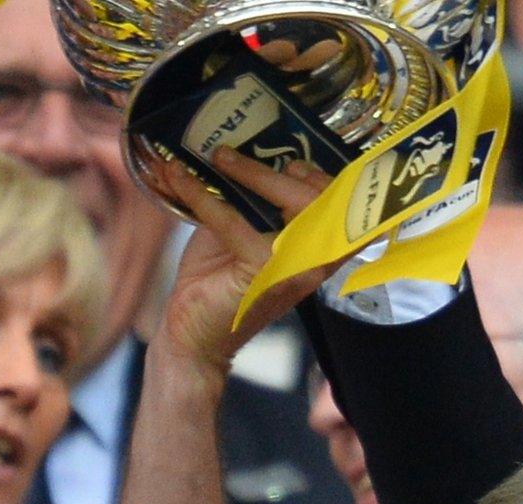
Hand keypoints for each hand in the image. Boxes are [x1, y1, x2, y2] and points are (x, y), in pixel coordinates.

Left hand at [149, 150, 333, 375]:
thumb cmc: (217, 281)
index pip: (343, 204)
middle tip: (233, 153)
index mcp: (315, 250)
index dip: (323, 177)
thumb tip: (240, 149)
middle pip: (322, 199)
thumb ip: (252, 201)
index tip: (290, 159)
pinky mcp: (262, 273)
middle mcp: (314, 261)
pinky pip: (235, 221)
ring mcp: (293, 268)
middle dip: (280, 169)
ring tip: (215, 156)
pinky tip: (179, 179)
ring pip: (291, 205)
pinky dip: (204, 197)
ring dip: (250, 173)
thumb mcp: (240, 230)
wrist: (191, 333)